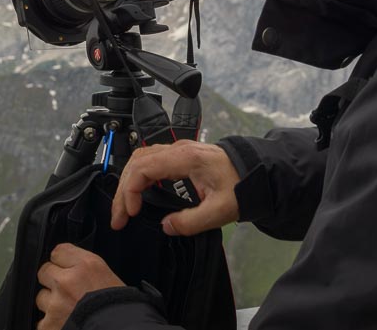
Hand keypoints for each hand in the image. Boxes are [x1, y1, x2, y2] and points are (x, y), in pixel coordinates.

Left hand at [36, 243, 123, 329]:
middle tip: (68, 291)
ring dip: (52, 304)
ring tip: (69, 310)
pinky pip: (42, 320)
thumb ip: (83, 266)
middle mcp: (67, 282)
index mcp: (86, 266)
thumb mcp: (106, 275)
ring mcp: (56, 305)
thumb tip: (66, 263)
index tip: (67, 268)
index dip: (63, 262)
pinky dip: (52, 323)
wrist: (118, 329)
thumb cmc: (118, 307)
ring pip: (41, 297)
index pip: (58, 251)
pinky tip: (66, 322)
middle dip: (53, 281)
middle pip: (44, 271)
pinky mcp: (49, 325)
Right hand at [111, 139, 240, 235]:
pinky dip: (138, 179)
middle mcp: (178, 150)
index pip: (144, 167)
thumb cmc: (242, 186)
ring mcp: (178, 152)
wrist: (258, 172)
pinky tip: (138, 197)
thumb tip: (166, 227)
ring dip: (128, 184)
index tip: (132, 213)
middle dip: (123, 191)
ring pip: (140, 160)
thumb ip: (191, 222)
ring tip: (124, 210)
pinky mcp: (180, 158)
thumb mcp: (220, 211)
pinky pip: (150, 163)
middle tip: (118, 218)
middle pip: (136, 162)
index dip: (130, 190)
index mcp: (185, 158)